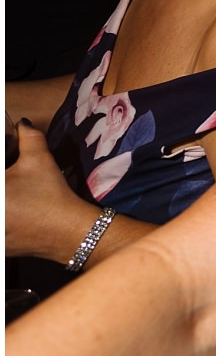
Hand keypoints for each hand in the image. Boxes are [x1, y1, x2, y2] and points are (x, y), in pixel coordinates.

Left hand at [5, 121, 84, 261]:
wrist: (68, 230)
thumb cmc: (51, 195)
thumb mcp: (39, 160)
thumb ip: (28, 136)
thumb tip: (21, 124)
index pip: (0, 174)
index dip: (6, 173)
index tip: (12, 176)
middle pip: (0, 191)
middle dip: (7, 187)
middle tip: (14, 188)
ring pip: (0, 213)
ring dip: (6, 204)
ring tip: (14, 200)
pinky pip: (2, 228)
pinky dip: (7, 220)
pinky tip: (15, 215)